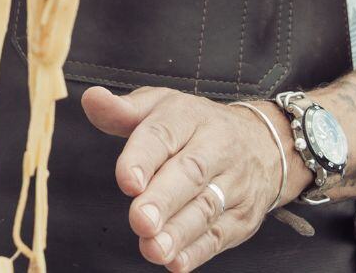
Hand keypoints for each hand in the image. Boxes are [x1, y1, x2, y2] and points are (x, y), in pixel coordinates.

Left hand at [83, 86, 287, 270]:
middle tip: (140, 221)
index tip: (127, 181)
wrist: (264, 143)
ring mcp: (234, 182)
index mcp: (189, 116)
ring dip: (179, 232)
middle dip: (163, 200)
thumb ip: (122, 111)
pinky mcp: (243, 215)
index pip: (164, 134)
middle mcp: (216, 147)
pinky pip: (221, 235)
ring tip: (153, 248)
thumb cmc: (195, 126)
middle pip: (190, 173)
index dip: (144, 158)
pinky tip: (176, 262)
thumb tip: (91, 100)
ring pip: (206, 207)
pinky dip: (198, 251)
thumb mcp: (161, 107)